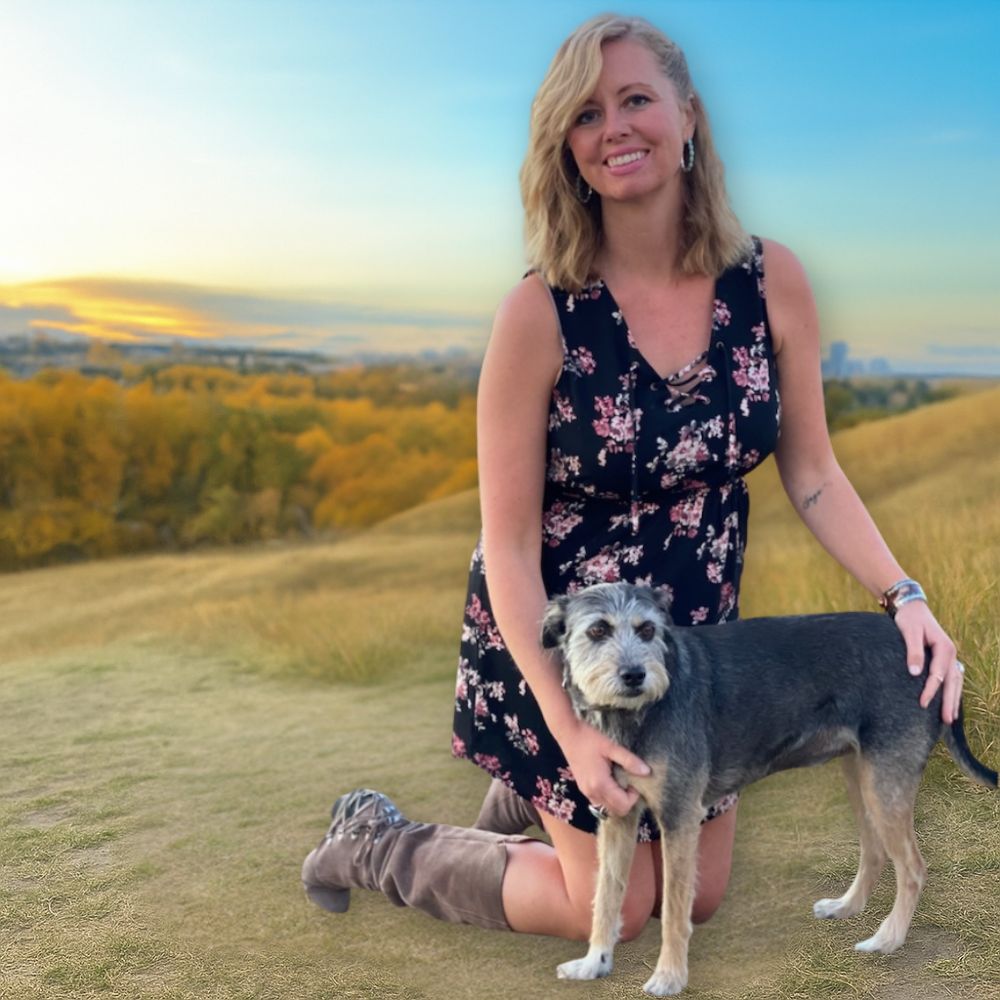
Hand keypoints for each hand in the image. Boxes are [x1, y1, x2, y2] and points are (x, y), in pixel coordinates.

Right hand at [557, 716, 649, 816]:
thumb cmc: (590, 738)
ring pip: (608, 808)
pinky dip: (609, 797)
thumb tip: (647, 772)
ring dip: (618, 799)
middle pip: (617, 811)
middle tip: (628, 781)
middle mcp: (592, 793)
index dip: (634, 796)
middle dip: (627, 800)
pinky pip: (600, 802)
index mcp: (600, 784)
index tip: (633, 780)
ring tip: (619, 780)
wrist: (568, 734)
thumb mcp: (612, 747)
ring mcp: (586, 792)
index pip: (623, 805)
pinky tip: (610, 780)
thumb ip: (630, 761)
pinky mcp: (583, 789)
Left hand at [893, 600, 961, 723]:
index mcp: (944, 647)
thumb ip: (913, 652)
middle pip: (953, 681)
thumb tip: (915, 673)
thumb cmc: (909, 618)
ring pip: (955, 681)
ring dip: (953, 699)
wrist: (911, 606)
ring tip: (950, 718)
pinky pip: (951, 677)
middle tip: (947, 721)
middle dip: (950, 701)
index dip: (931, 690)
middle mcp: (950, 653)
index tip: (923, 704)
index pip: (939, 674)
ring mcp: (948, 656)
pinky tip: (948, 702)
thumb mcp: (910, 632)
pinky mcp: (943, 658)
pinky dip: (951, 690)